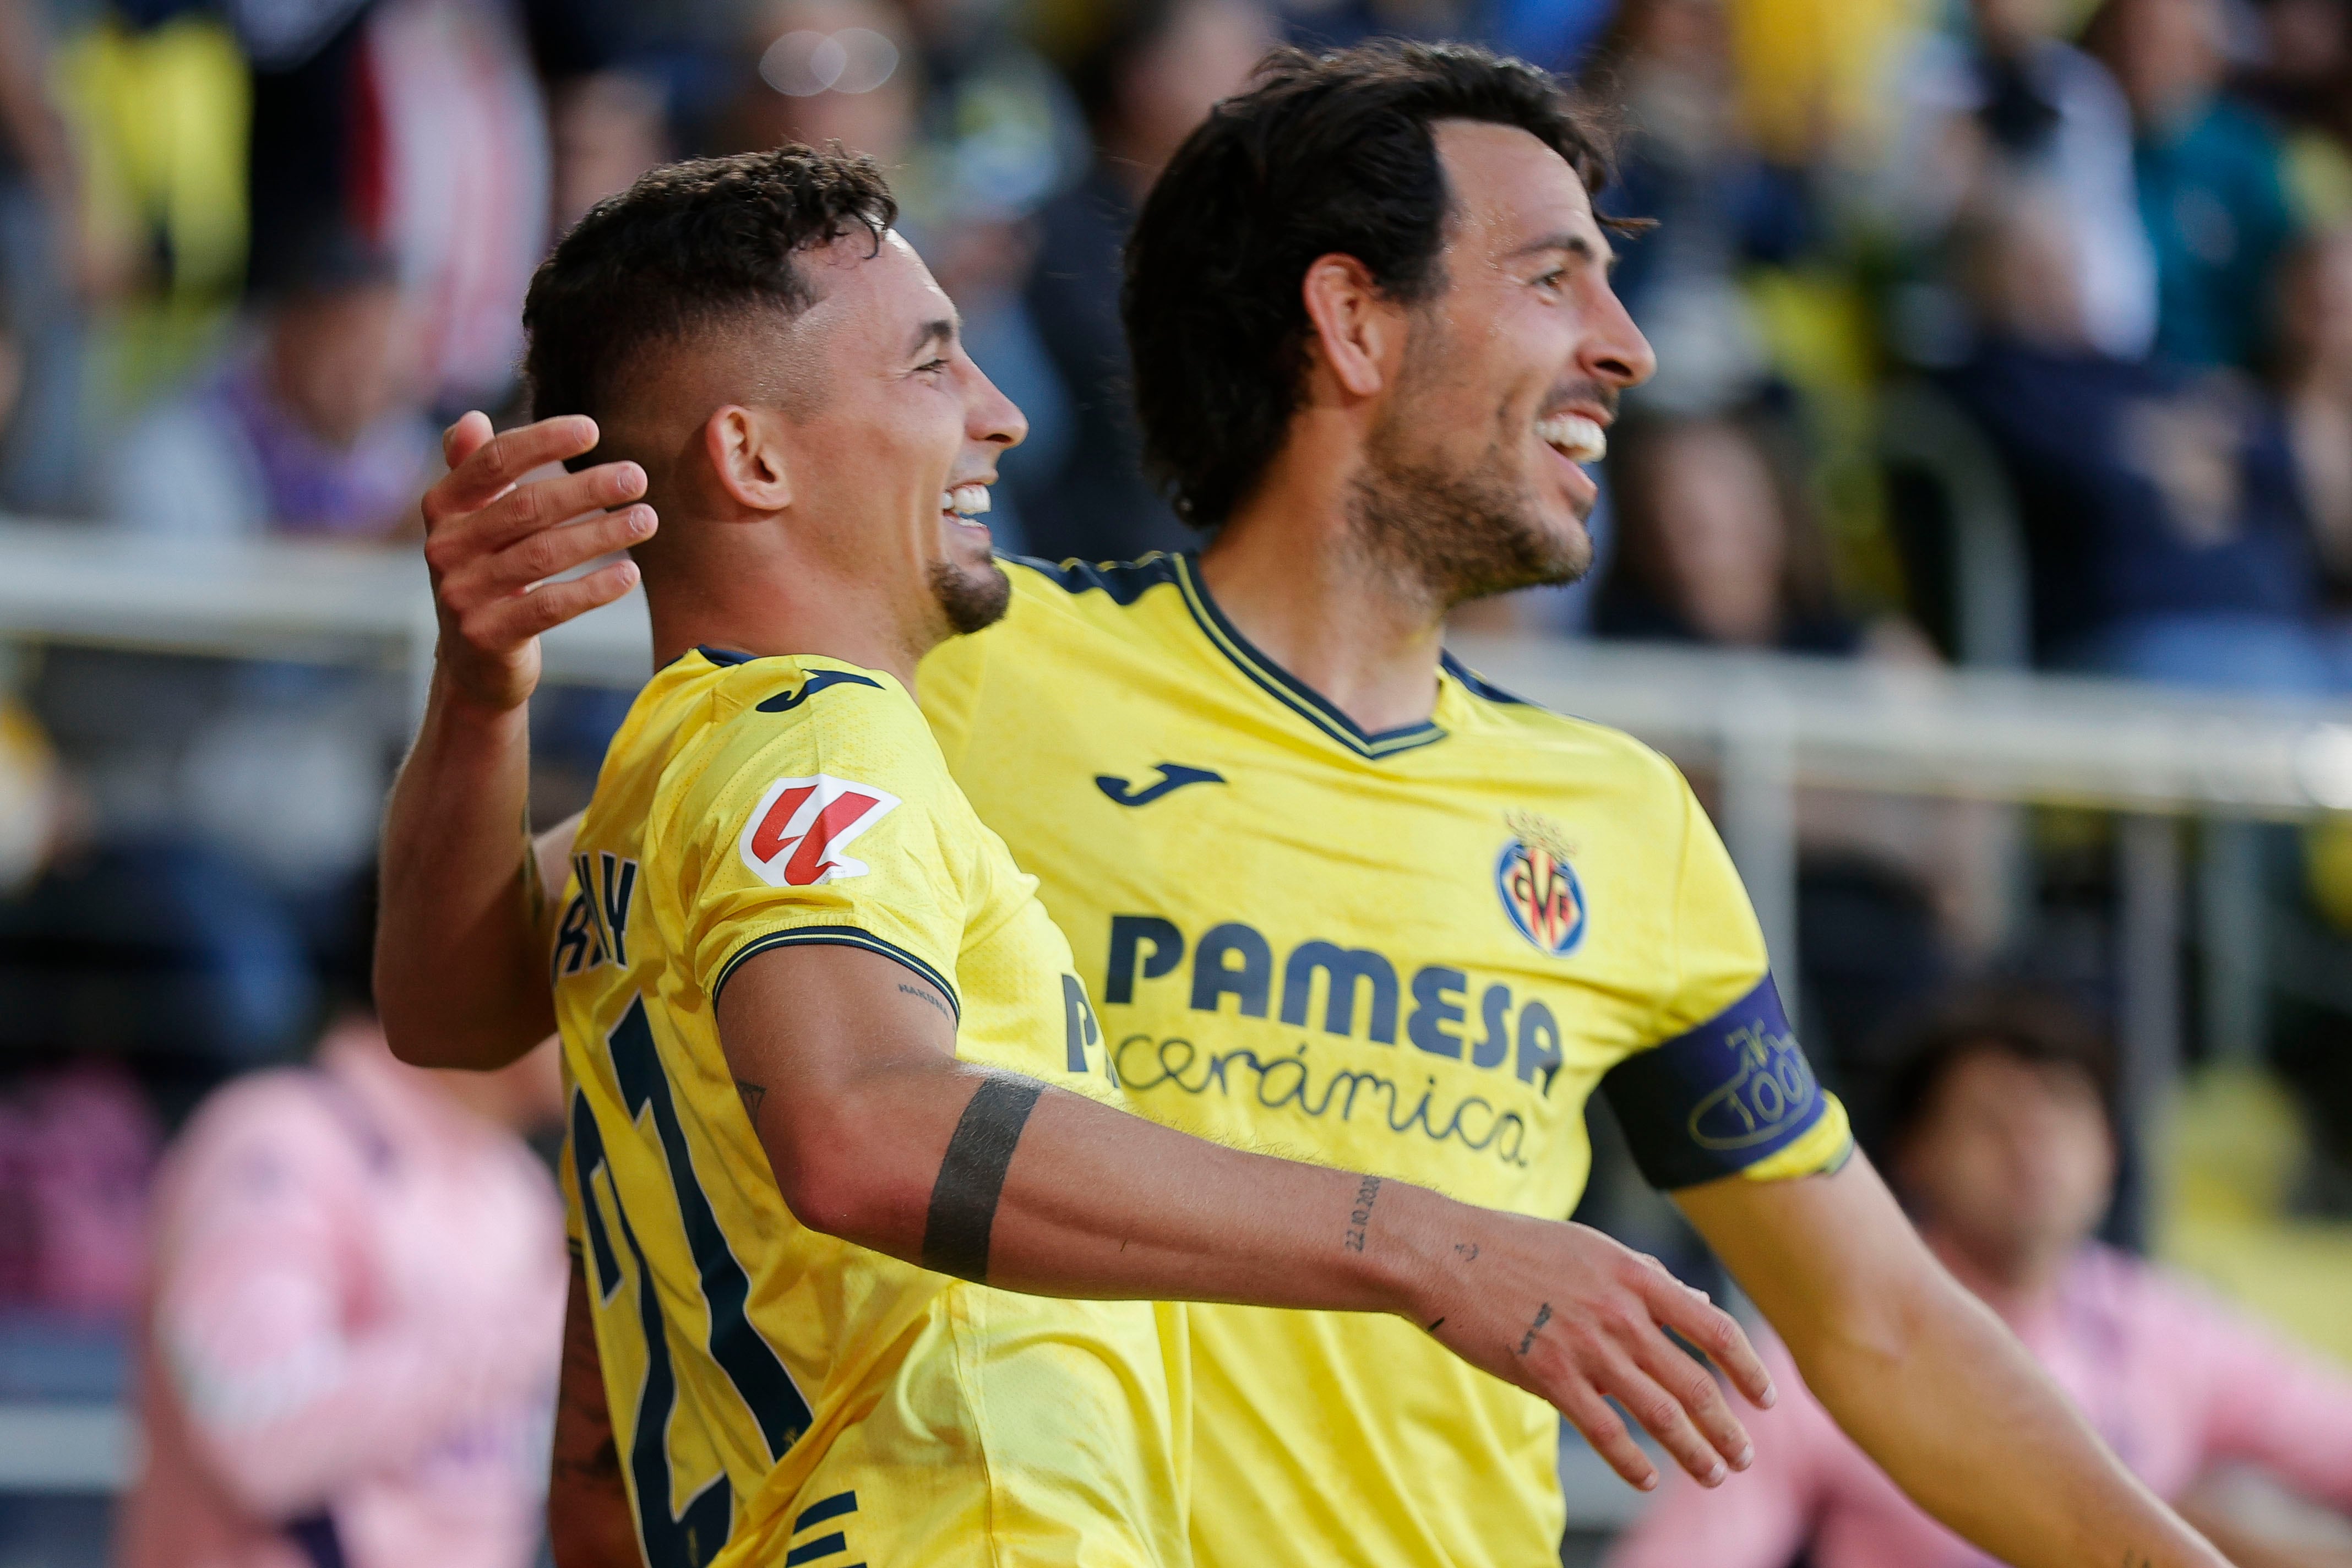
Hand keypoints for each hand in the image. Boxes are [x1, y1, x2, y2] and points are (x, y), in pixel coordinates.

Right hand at [421, 412, 655, 713]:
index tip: (593, 429)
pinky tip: (630, 573)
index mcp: (442, 508)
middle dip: (586, 488)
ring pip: (543, 554)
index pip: (492, 462)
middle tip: (637, 477)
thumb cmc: (486, 576)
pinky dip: (593, 588)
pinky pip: (550, 605)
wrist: (473, 664)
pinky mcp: (486, 636)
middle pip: (525, 506)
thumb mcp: (473, 524)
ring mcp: (461, 594)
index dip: (542, 441)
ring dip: (602, 533)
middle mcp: (443, 548)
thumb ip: (473, 472)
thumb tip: (472, 417)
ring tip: (647, 519)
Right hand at [1411, 1207, 1774, 1492]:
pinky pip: (1604, 1431)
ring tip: (1713, 1476)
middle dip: (1726, 1429)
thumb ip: (1648, 1275)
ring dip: (1693, 1452)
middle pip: (1694, 1383)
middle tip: (1742, 1458)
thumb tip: (1698, 1298)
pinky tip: (1647, 1478)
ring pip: (1659, 1413)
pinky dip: (1632, 1462)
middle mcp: (1620, 1313)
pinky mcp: (1549, 1376)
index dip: (1748, 1368)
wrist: (1445, 1254)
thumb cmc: (1515, 1245)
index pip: (1714, 1326)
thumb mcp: (1592, 1247)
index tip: (1767, 1399)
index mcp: (1635, 1276)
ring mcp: (1585, 1347)